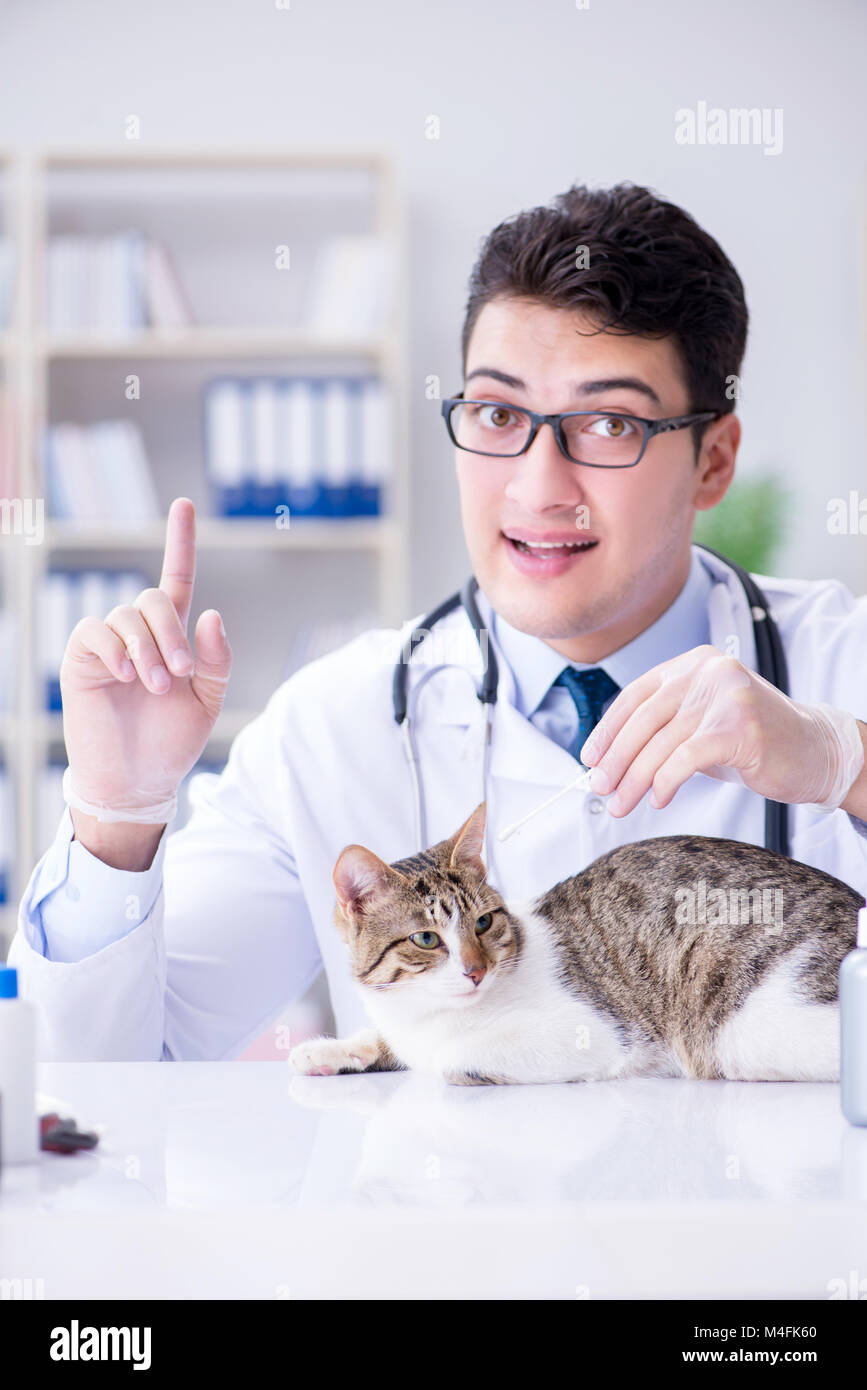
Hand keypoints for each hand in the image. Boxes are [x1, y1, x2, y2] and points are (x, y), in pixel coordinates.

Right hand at [60, 497, 231, 820]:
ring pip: (127, 615)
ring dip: (148, 649)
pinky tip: (125, 675)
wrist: (138, 781)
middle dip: (172, 633)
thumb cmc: (172, 743)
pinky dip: (115, 648)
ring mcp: (108, 645)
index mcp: (173, 638)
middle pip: (154, 599)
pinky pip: (95, 631)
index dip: (180, 542)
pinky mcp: (81, 659)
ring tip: (155, 687)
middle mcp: (139, 634)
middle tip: (179, 675)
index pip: (177, 580)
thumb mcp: (208, 700)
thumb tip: (213, 614)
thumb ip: (216, 659)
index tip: (185, 504)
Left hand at [579, 645, 863, 816]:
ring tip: (622, 804)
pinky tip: (660, 799)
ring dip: (635, 779)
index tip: (589, 758)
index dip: (608, 728)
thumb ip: (662, 729)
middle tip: (600, 788)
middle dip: (617, 759)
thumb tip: (608, 760)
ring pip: (661, 742)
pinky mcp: (740, 727)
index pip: (637, 694)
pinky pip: (686, 758)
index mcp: (694, 663)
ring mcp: (727, 696)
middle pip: (644, 718)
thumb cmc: (751, 742)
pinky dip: (665, 782)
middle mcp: (709, 670)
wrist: (814, 751)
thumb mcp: (700, 724)